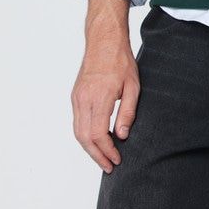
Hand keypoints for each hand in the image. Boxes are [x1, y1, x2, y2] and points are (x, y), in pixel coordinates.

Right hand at [71, 0, 139, 172]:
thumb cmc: (121, 61)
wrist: (104, 41)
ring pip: (78, 131)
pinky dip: (85, 135)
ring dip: (89, 148)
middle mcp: (84, 99)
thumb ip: (127, 112)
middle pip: (85, 137)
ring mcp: (77, 98)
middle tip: (109, 166)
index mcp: (100, 97)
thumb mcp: (133, 86)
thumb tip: (122, 136)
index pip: (99, 134)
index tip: (117, 159)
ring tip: (103, 157)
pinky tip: (97, 139)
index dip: (107, 150)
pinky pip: (77, 121)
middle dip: (97, 155)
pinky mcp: (75, 96)